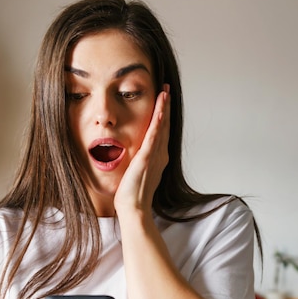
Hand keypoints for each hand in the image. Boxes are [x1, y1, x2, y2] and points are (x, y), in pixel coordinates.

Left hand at [114, 85, 169, 214]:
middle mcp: (160, 155)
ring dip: (163, 109)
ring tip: (165, 92)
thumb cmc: (132, 196)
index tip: (162, 100)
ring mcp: (155, 157)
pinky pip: (153, 137)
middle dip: (165, 106)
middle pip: (165, 126)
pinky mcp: (146, 159)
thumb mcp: (136, 173)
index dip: (163, 115)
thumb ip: (137, 161)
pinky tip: (160, 110)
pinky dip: (158, 123)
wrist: (134, 209)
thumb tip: (131, 153)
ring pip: (161, 127)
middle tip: (166, 89)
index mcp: (158, 158)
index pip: (161, 132)